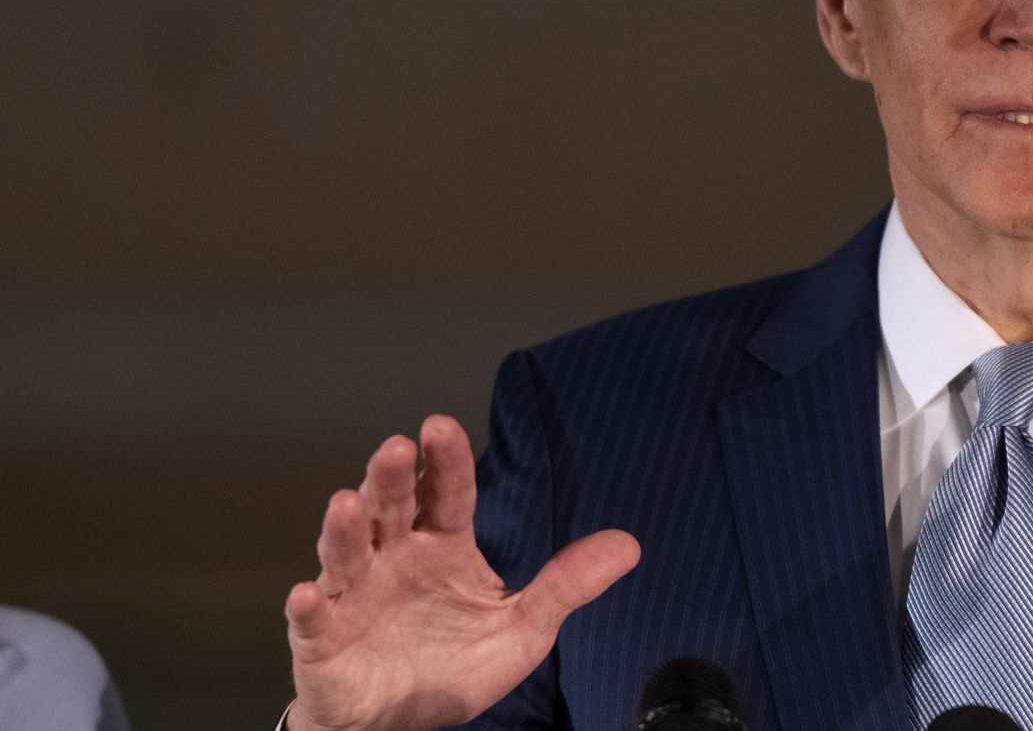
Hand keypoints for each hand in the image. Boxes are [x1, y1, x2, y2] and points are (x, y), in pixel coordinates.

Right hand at [283, 415, 640, 730]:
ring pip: (345, 551)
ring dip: (343, 529)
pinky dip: (307, 607)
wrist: (399, 724)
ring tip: (347, 503)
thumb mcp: (523, 629)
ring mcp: (353, 595)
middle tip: (398, 447)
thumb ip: (566, 586)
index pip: (447, 494)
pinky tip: (308, 595)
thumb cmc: (454, 667)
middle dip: (392, 477)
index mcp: (442, 546)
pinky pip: (311, 621)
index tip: (441, 426)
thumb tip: (629, 545)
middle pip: (391, 507)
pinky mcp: (322, 639)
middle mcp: (394, 558)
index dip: (446, 461)